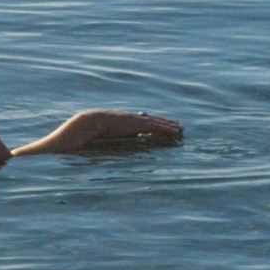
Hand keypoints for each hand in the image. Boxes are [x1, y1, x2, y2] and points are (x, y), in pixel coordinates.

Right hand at [64, 109, 183, 148]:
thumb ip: (105, 139)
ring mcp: (135, 120)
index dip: (151, 123)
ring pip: (157, 122)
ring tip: (180, 128)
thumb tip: (101, 152)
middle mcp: (130, 118)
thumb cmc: (90, 131)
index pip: (141, 121)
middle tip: (176, 126)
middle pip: (152, 120)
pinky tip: (176, 131)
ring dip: (170, 125)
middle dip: (164, 122)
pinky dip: (167, 128)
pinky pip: (156, 126)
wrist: (89, 123)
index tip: (159, 125)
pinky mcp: (138, 124)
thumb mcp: (99, 134)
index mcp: (122, 120)